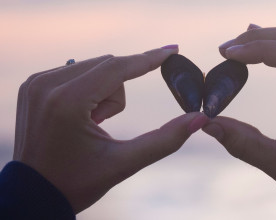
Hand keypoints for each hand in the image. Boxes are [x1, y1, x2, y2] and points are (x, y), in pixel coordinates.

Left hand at [13, 46, 208, 212]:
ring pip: (94, 68)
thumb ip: (165, 140)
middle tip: (103, 124)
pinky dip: (88, 90)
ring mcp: (36, 83)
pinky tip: (78, 117)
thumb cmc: (76, 182)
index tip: (173, 50)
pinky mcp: (33, 85)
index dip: (149, 59)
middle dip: (117, 94)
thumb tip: (198, 119)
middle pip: (107, 66)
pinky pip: (76, 72)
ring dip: (103, 92)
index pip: (117, 67)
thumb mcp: (124, 163)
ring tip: (91, 124)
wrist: (35, 194)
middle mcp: (47, 84)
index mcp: (67, 102)